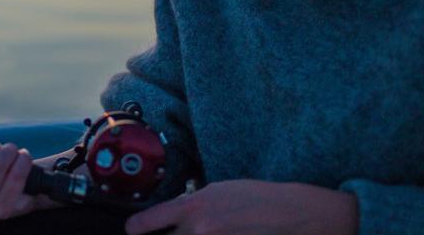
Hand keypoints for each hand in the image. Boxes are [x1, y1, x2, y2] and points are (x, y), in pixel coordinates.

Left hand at [124, 179, 357, 234]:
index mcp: (194, 207)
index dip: (137, 227)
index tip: (131, 230)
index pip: (152, 220)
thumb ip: (193, 206)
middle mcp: (200, 230)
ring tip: (199, 232)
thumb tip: (177, 218)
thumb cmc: (256, 199)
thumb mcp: (219, 192)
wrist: (291, 215)